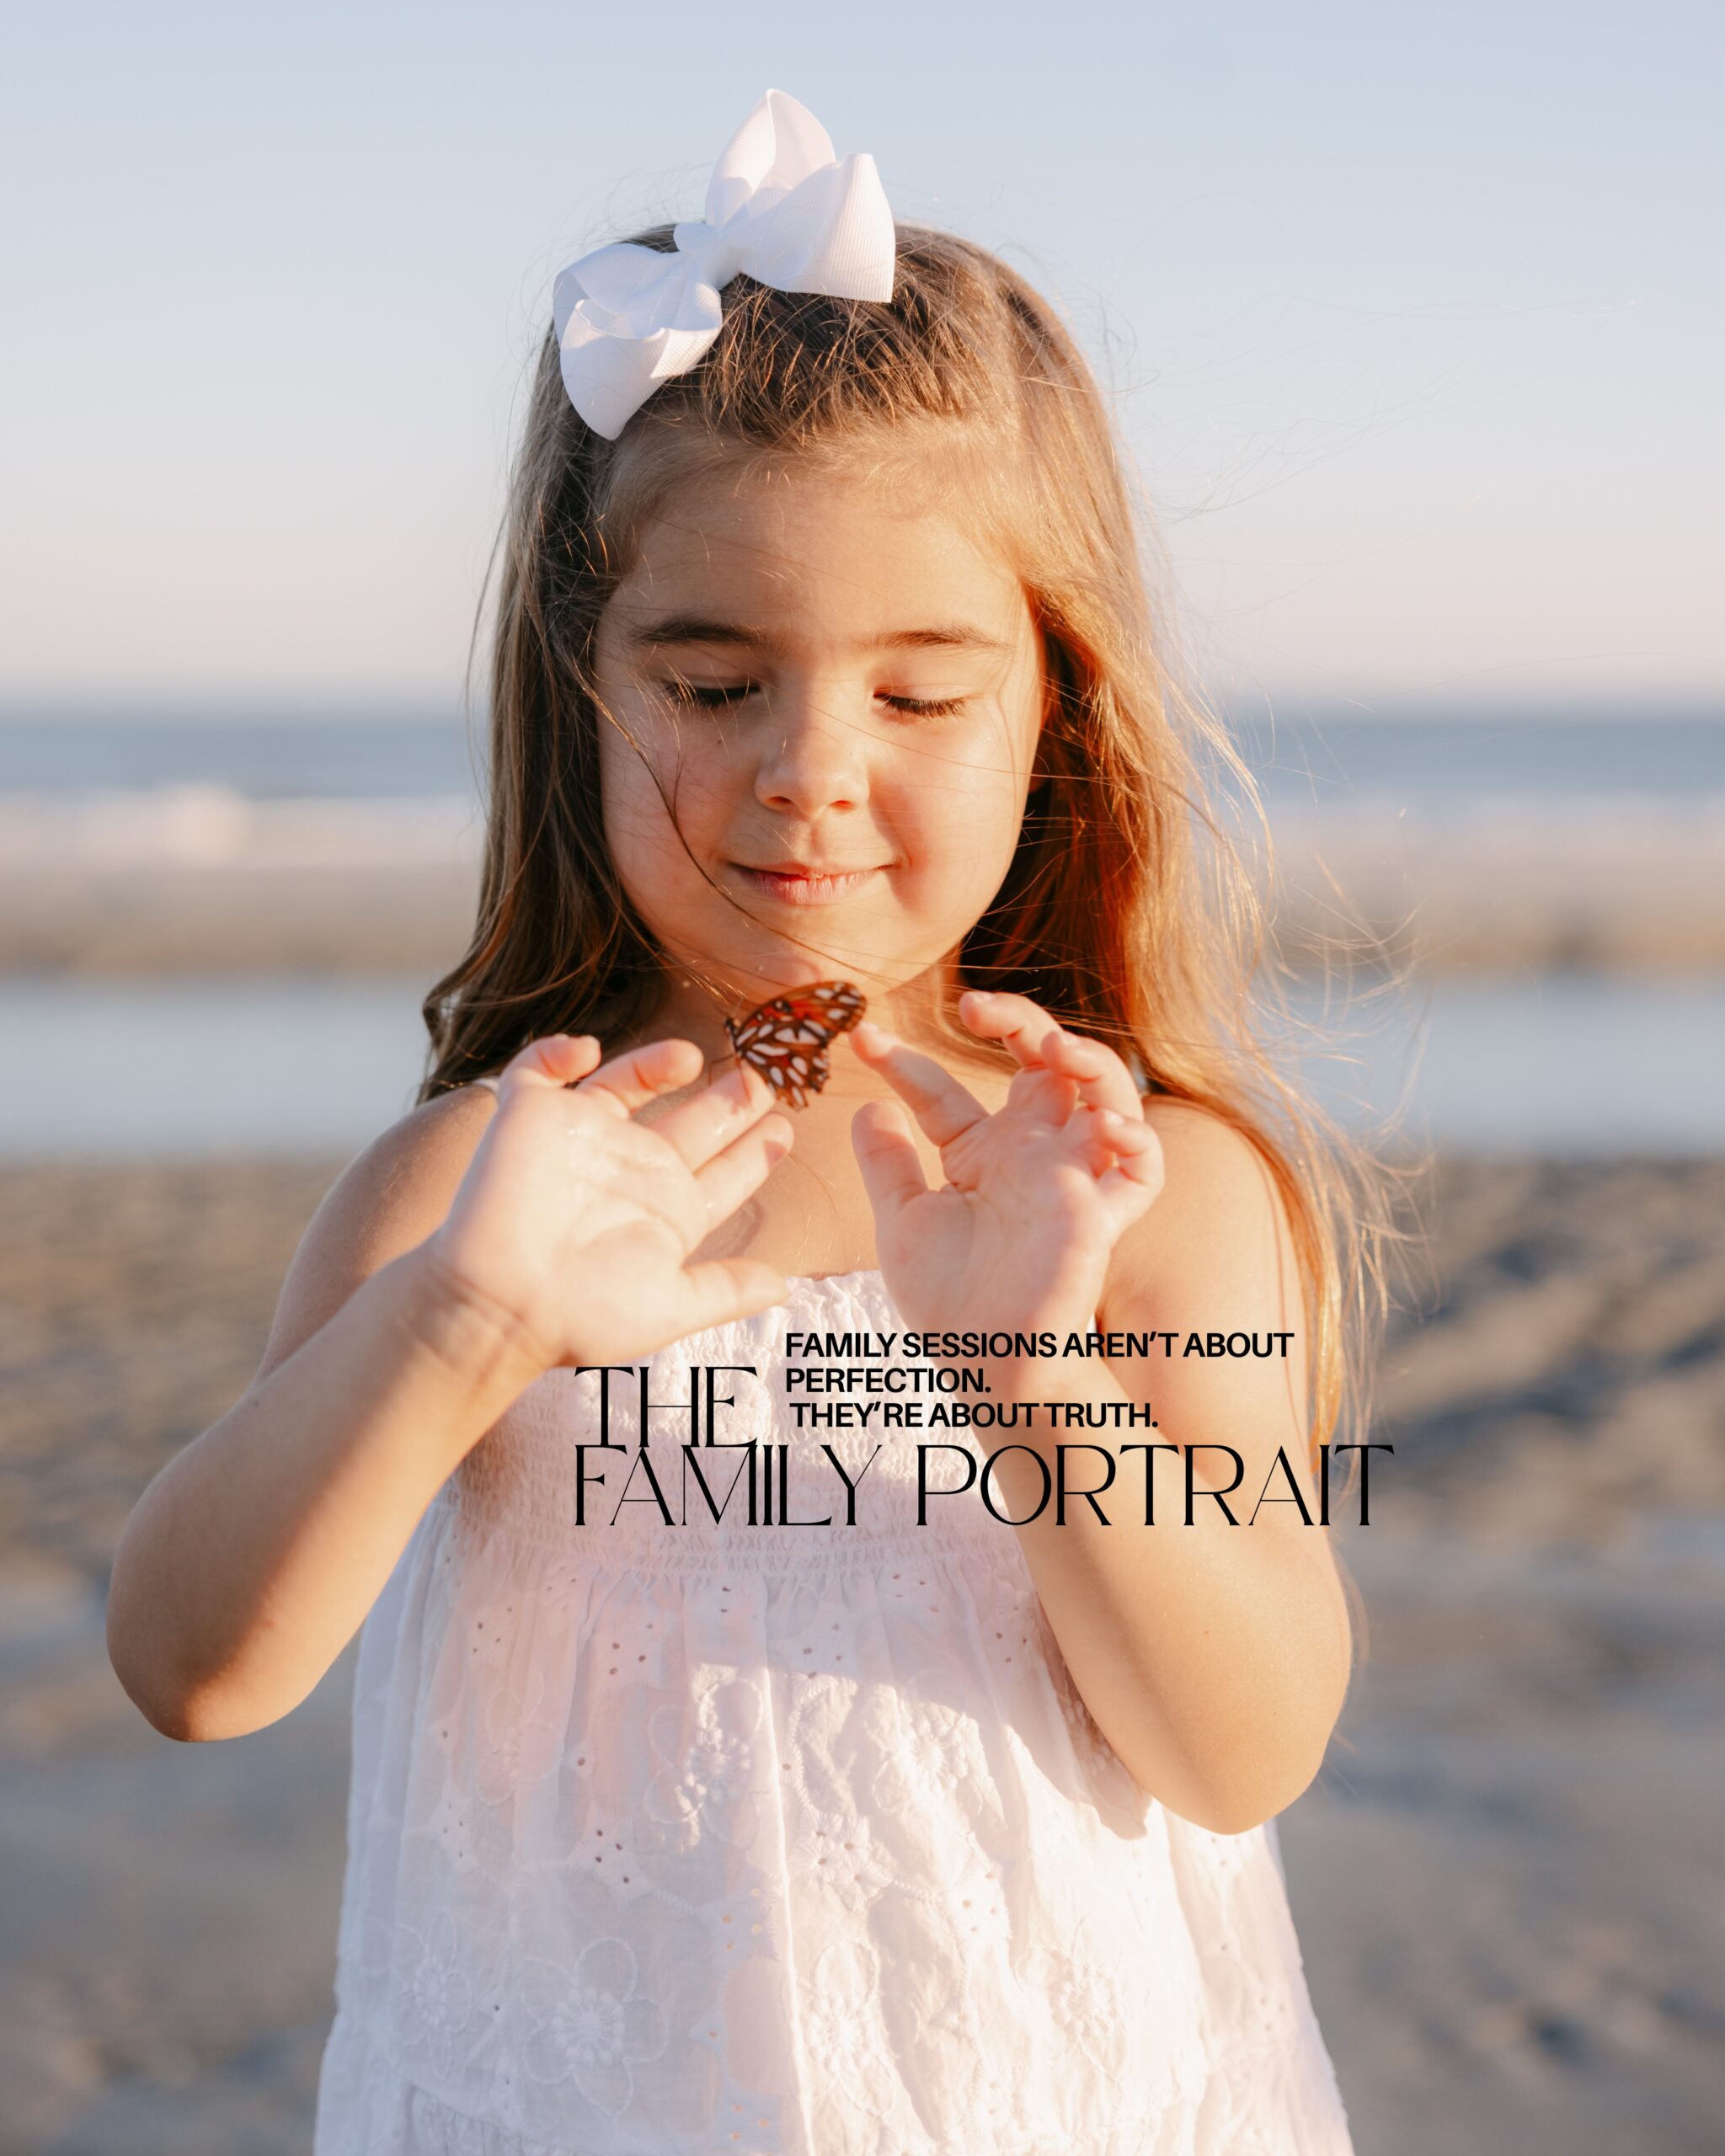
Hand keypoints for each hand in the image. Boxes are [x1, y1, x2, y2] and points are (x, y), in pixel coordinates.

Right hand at [417, 1033, 792, 1374]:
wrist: (497, 1305)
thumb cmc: (581, 1315)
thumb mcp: (670, 1306)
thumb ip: (726, 1289)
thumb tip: (785, 1287)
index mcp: (666, 1213)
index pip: (722, 1174)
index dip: (754, 1153)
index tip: (787, 1128)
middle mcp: (628, 1171)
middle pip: (692, 1123)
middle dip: (730, 1100)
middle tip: (765, 1075)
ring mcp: (581, 1140)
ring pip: (626, 1084)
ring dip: (659, 1064)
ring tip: (694, 1057)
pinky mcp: (528, 1116)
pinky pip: (541, 1069)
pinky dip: (561, 1051)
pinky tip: (589, 1051)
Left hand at [849, 991, 1164, 1336]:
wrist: (987, 1364)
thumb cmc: (950, 1300)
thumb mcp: (903, 1222)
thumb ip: (888, 1165)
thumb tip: (866, 1107)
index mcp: (979, 1153)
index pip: (943, 1091)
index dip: (904, 1062)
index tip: (861, 1038)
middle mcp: (1030, 1153)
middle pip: (1043, 1064)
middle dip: (1018, 1022)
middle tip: (974, 1006)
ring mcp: (1070, 1178)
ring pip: (1106, 1095)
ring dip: (1089, 1059)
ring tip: (1054, 1043)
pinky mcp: (1103, 1216)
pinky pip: (1143, 1170)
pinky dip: (1135, 1141)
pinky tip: (1102, 1127)